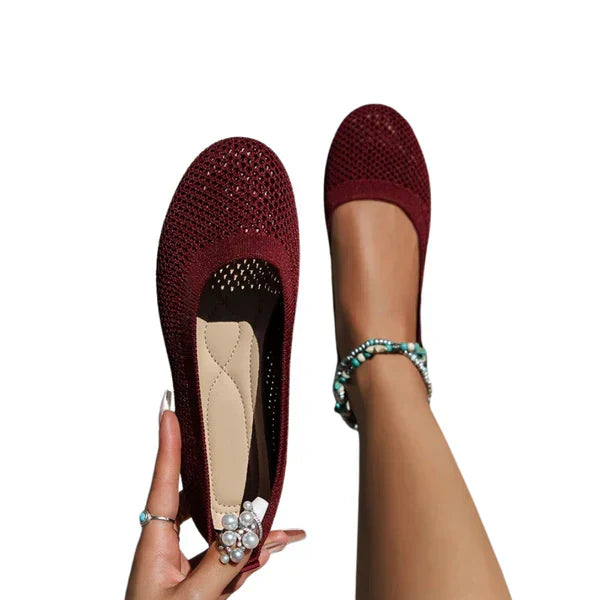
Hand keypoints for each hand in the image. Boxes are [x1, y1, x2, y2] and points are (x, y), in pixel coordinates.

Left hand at [126, 408, 305, 598]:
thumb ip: (221, 566)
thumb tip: (252, 536)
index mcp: (153, 547)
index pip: (163, 484)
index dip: (167, 444)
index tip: (169, 409)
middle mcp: (167, 550)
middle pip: (201, 504)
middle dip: (230, 487)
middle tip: (245, 459)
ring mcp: (184, 567)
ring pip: (223, 535)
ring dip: (254, 534)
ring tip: (287, 531)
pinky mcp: (198, 583)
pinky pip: (229, 560)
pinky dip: (252, 556)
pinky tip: (274, 549)